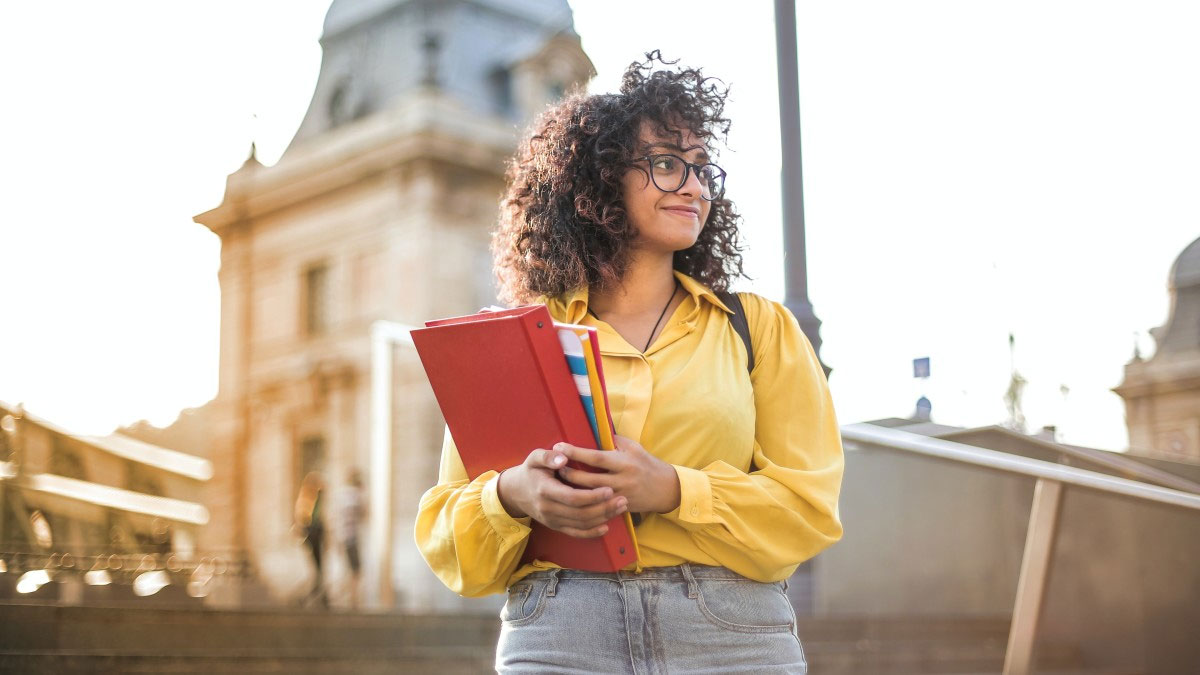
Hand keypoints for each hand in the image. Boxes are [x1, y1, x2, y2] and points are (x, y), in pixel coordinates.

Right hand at [497, 447, 628, 537]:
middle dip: (604, 508)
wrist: (516, 492)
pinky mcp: (555, 526)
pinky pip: (575, 533)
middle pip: (580, 513)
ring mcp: (552, 520)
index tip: (609, 490)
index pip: (572, 497)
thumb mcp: (534, 458)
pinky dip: (592, 532)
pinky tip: (606, 526)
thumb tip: (563, 457)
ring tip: (620, 508)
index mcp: (545, 490)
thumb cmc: (531, 471)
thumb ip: (548, 456)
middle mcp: (548, 508)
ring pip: (581, 524)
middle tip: (622, 499)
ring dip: (603, 518)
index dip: (592, 496)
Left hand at [554, 436, 681, 514]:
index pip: (596, 457)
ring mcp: (620, 496)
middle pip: (589, 479)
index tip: (559, 446)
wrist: (666, 489)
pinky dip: (583, 502)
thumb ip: (614, 441)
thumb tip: (593, 431)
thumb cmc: (647, 464)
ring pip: (590, 496)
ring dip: (573, 489)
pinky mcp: (619, 508)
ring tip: (557, 482)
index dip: (576, 452)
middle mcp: (621, 480)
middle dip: (569, 473)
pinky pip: (598, 507)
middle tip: (553, 467)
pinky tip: (571, 498)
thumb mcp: (633, 447)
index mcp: (624, 462)